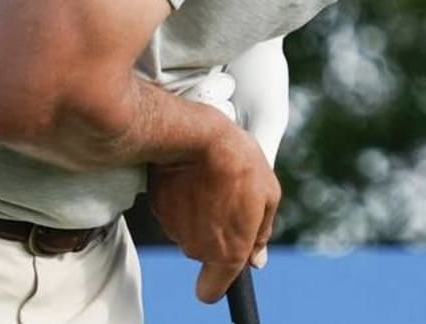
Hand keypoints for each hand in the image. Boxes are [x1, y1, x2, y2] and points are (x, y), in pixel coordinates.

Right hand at [147, 116, 279, 302]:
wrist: (196, 134)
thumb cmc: (239, 163)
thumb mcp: (268, 195)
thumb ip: (261, 234)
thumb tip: (256, 260)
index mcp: (228, 252)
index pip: (210, 292)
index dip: (215, 283)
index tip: (221, 268)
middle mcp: (197, 248)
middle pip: (203, 252)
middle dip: (214, 233)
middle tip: (227, 198)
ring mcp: (174, 230)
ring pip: (187, 230)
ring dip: (197, 212)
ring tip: (210, 180)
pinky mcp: (157, 209)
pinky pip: (172, 211)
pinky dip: (180, 198)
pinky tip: (191, 175)